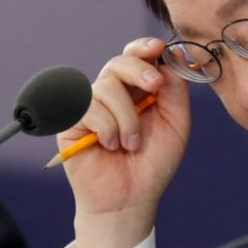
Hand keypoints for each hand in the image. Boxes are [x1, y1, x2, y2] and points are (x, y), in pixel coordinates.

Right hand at [58, 37, 190, 247]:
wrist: (130, 199)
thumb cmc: (152, 164)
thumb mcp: (176, 123)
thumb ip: (175, 90)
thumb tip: (170, 59)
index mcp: (138, 90)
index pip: (136, 56)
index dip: (144, 47)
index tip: (159, 48)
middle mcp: (113, 94)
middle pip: (119, 62)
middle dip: (139, 70)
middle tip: (154, 88)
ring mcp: (90, 106)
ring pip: (107, 87)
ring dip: (127, 118)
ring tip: (132, 144)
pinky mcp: (70, 120)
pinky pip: (88, 107)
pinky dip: (106, 128)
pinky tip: (109, 146)